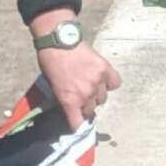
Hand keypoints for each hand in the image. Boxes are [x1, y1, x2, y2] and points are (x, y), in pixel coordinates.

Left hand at [31, 11, 119, 128]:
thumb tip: (73, 108)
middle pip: (91, 111)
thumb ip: (65, 99)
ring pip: (103, 98)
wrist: (59, 41)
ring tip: (90, 85)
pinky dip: (110, 83)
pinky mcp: (106, 69)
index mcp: (70, 100)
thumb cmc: (51, 62)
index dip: (77, 125)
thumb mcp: (52, 86)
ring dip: (96, 95)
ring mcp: (97, 81)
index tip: (76, 122)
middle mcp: (86, 94)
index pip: (78, 124)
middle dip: (85, 107)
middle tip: (80, 97)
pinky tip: (103, 79)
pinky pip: (115, 83)